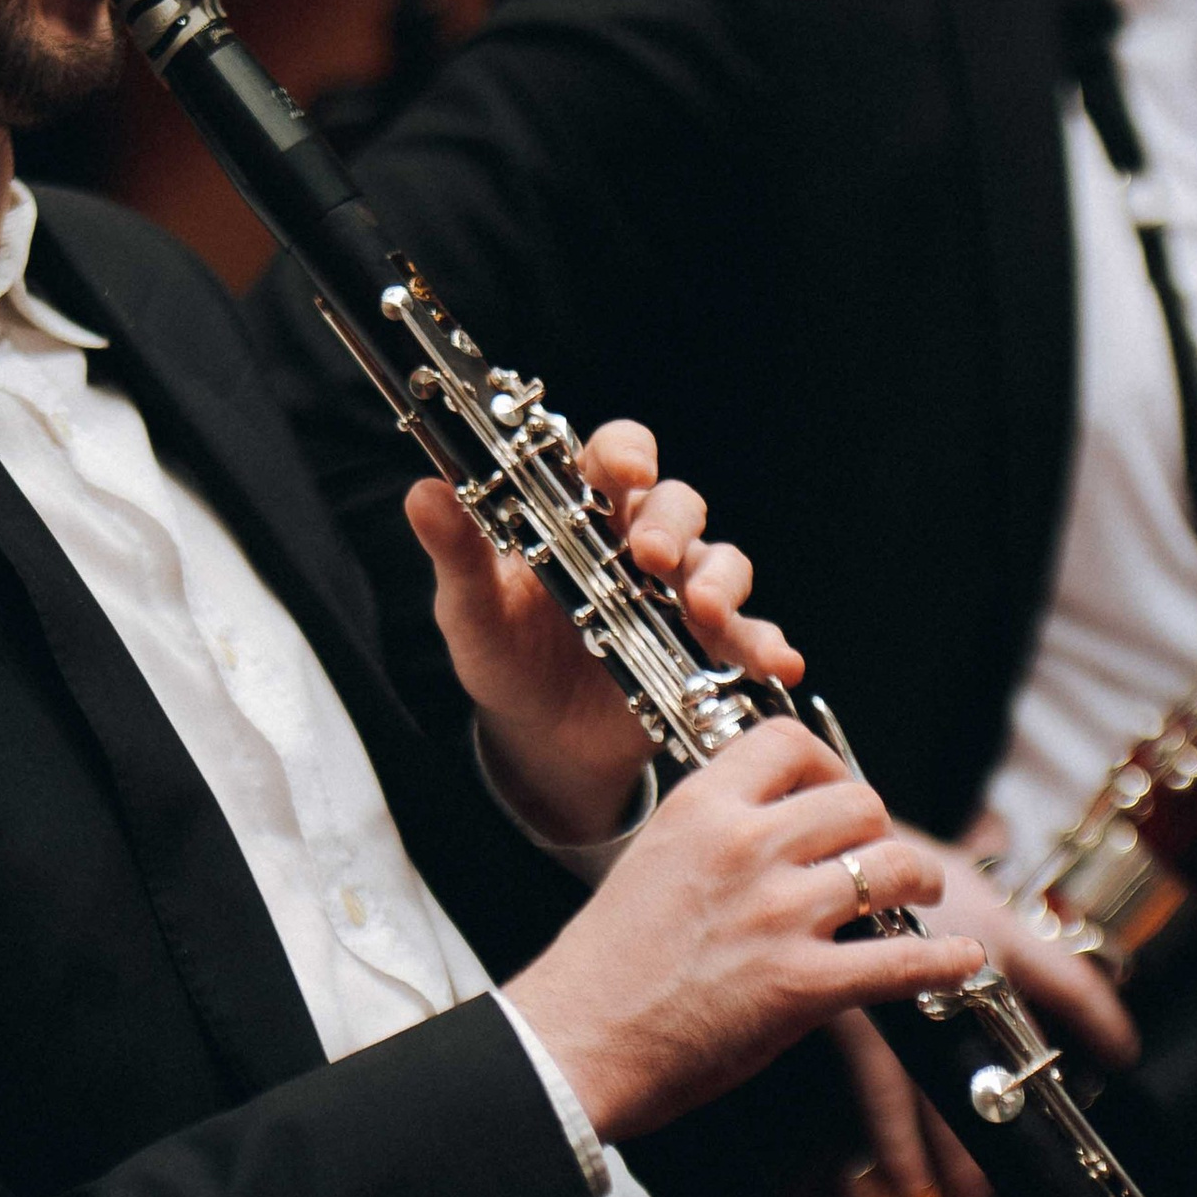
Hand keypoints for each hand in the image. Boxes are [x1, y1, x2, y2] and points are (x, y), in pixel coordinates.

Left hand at [409, 417, 802, 844]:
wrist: (539, 741)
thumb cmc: (504, 657)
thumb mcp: (471, 611)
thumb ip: (456, 555)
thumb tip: (422, 493)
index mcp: (580, 515)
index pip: (613, 457)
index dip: (625, 454)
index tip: (623, 472)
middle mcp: (636, 544)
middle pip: (676, 505)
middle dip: (670, 525)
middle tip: (647, 557)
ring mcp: (676, 595)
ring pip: (720, 561)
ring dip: (720, 580)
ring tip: (704, 613)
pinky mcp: (704, 647)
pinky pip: (748, 634)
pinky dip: (766, 644)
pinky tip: (774, 661)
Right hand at [504, 722, 984, 1139]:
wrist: (573, 1043)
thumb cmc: (603, 968)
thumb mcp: (649, 862)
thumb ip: (713, 835)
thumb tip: (769, 828)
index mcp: (702, 810)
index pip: (789, 744)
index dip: (828, 765)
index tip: (835, 793)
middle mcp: (747, 849)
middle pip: (857, 802)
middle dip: (877, 830)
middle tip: (879, 856)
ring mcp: (779, 915)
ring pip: (892, 866)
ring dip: (919, 882)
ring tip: (920, 896)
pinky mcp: (802, 985)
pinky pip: (902, 961)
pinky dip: (945, 964)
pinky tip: (960, 962)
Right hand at [815, 833, 1132, 1196]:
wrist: (806, 845)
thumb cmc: (878, 854)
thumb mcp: (949, 872)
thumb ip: (986, 915)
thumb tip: (1023, 934)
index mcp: (999, 929)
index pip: (1069, 982)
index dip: (1101, 1022)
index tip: (1122, 1053)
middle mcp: (968, 966)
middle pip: (1013, 1053)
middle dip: (1021, 1113)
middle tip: (1033, 1166)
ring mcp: (914, 997)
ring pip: (952, 1089)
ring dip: (959, 1150)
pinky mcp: (859, 1016)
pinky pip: (885, 1093)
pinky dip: (896, 1140)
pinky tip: (904, 1182)